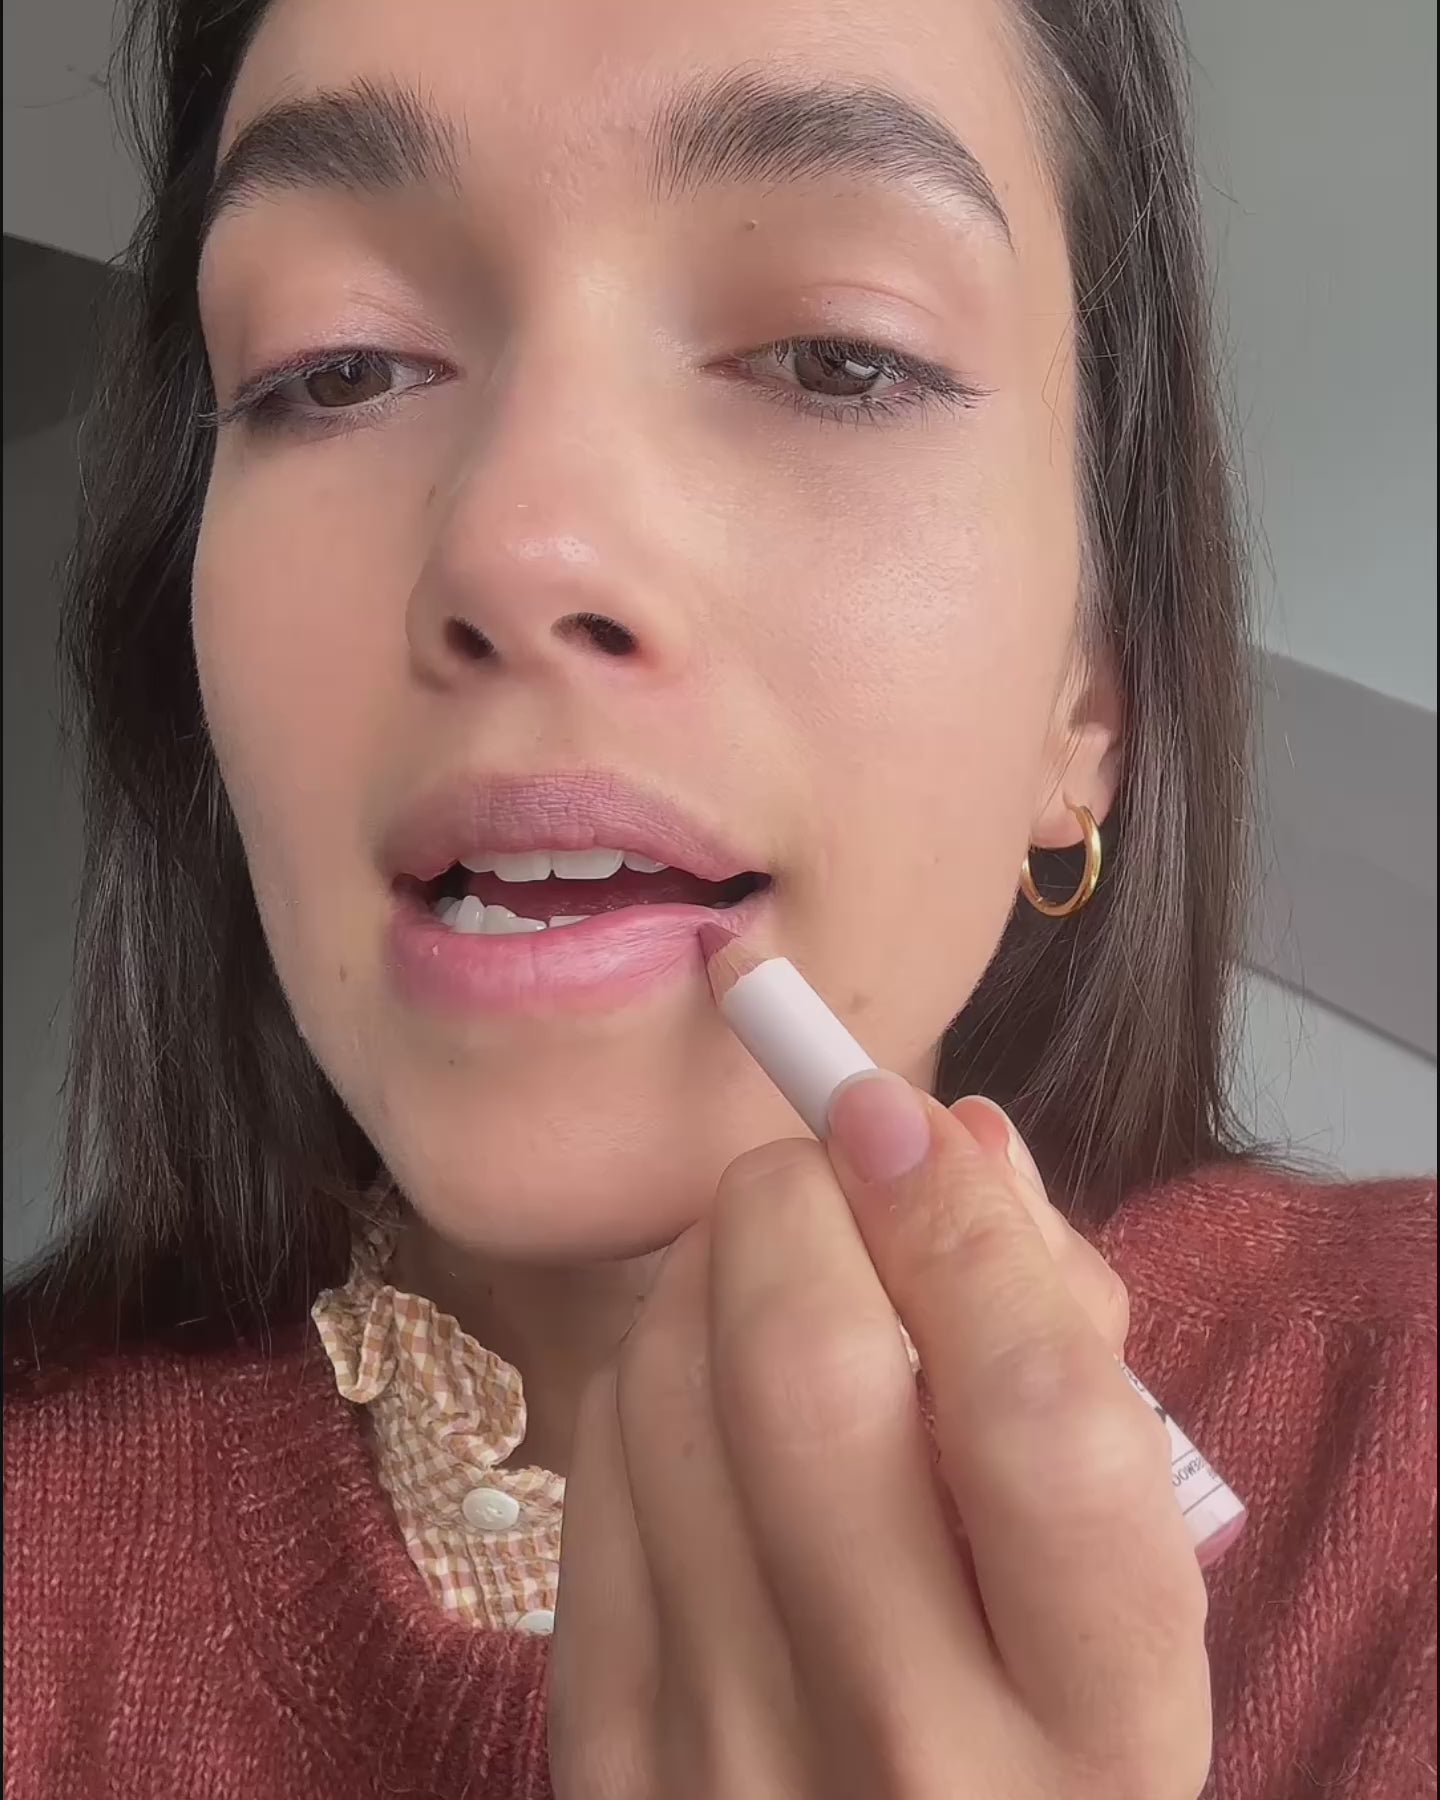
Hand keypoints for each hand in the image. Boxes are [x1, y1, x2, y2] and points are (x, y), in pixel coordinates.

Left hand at [549, 1077, 1211, 1799]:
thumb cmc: (1037, 1714)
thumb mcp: (1119, 1577)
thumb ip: (1065, 1350)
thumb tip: (956, 1140)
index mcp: (1095, 1716)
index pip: (1030, 1415)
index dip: (957, 1224)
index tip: (899, 1112)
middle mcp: (909, 1751)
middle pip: (805, 1373)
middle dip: (797, 1201)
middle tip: (822, 1162)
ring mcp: (726, 1754)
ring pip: (666, 1390)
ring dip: (713, 1264)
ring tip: (774, 1262)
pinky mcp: (600, 1744)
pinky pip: (595, 1461)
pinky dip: (651, 1361)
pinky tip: (706, 1372)